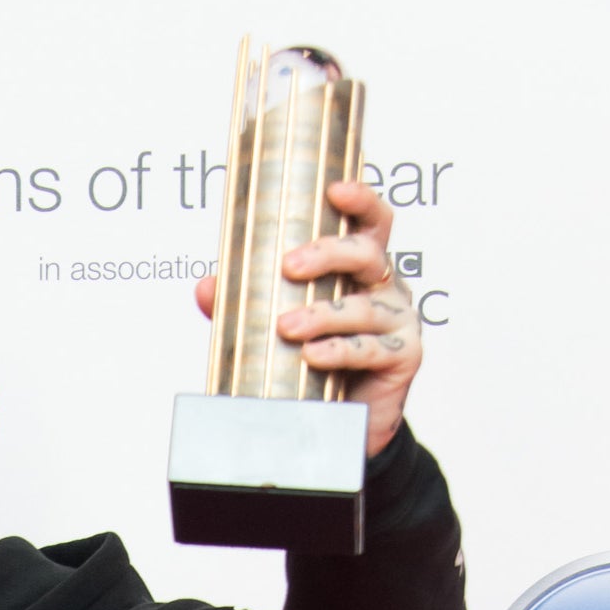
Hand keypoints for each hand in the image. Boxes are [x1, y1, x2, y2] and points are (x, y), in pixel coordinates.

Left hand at [193, 180, 419, 456]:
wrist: (337, 419)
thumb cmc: (310, 362)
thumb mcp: (270, 327)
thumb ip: (240, 305)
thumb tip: (206, 286)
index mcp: (359, 269)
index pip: (370, 224)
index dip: (360, 201)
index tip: (335, 190)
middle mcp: (384, 287)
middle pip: (366, 254)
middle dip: (328, 254)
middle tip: (290, 266)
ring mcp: (398, 320)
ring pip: (362, 307)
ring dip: (321, 315)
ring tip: (286, 328)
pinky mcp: (403, 356)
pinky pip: (369, 348)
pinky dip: (339, 351)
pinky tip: (313, 355)